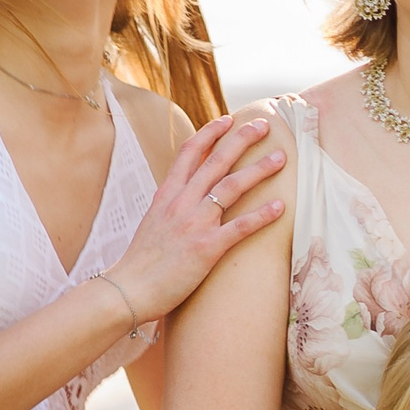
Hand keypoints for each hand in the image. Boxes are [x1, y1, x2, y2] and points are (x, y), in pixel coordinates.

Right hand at [102, 113, 286, 321]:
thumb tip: (184, 195)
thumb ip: (170, 206)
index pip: (189, 153)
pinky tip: (281, 206)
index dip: (210, 133)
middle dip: (242, 139)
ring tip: (281, 158)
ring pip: (231, 187)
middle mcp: (181, 203)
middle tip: (264, 125)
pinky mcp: (206, 248)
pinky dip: (262, 215)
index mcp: (166, 195)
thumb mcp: (152, 223)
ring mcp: (194, 224)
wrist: (128, 289)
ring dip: (258, 170)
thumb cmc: (141, 262)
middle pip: (216, 161)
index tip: (228, 120)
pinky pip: (240, 227)